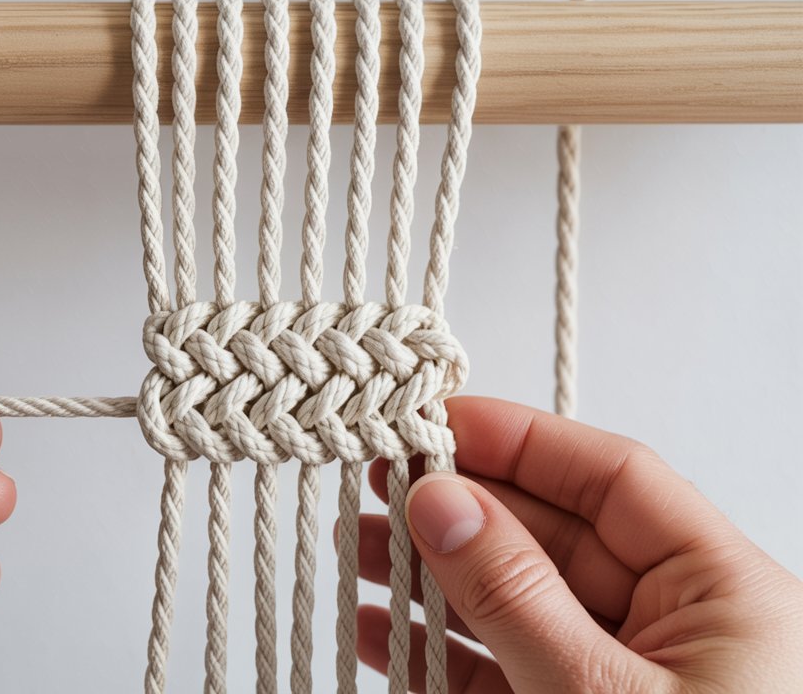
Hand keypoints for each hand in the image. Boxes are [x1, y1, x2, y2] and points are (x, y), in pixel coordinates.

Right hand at [355, 396, 802, 691]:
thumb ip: (516, 596)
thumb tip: (443, 501)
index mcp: (725, 595)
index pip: (615, 479)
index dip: (520, 440)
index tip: (436, 421)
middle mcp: (681, 629)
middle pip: (555, 537)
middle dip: (459, 512)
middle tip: (381, 486)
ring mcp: (629, 680)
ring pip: (520, 603)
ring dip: (435, 581)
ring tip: (363, 552)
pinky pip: (506, 668)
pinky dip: (442, 652)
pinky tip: (384, 633)